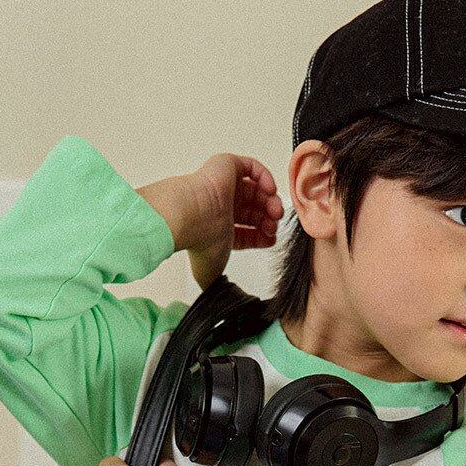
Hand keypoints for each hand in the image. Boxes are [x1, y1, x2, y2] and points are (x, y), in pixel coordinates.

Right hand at [182, 153, 284, 289]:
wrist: (190, 215)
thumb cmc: (200, 241)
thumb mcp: (212, 272)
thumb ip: (218, 285)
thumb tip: (220, 300)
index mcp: (218, 227)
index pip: (246, 229)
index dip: (261, 234)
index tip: (271, 240)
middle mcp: (221, 206)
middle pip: (254, 209)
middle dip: (268, 218)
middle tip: (274, 225)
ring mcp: (224, 185)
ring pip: (255, 190)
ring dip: (270, 200)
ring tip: (275, 210)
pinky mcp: (226, 166)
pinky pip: (251, 167)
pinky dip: (264, 177)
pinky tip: (269, 190)